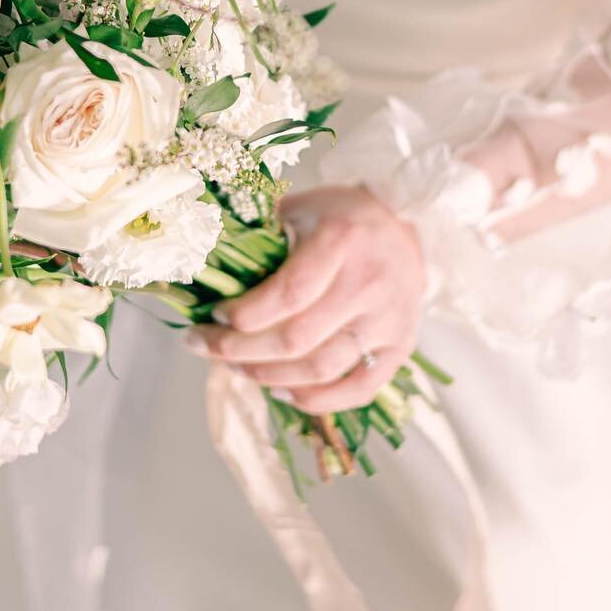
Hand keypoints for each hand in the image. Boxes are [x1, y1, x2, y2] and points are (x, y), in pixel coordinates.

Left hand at [183, 185, 426, 413]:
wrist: (405, 225)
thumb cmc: (342, 217)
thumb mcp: (300, 209)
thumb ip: (260, 237)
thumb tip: (206, 269)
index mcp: (341, 242)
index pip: (288, 294)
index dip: (245, 314)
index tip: (214, 314)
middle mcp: (368, 284)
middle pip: (296, 338)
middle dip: (239, 349)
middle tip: (205, 346)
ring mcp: (388, 320)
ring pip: (320, 369)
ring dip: (268, 375)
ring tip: (236, 367)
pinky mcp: (400, 346)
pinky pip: (359, 390)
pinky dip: (317, 401)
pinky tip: (282, 392)